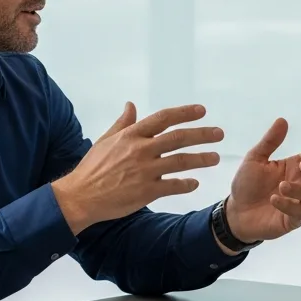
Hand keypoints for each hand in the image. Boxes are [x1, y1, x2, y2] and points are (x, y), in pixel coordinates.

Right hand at [52, 102, 221, 234]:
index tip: (202, 111)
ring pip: (180, 162)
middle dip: (202, 134)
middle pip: (178, 138)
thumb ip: (123, 123)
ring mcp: (145, 171)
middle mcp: (141, 150)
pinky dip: (186, 184)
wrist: (81, 196)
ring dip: (201, 159)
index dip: (184, 113)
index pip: (163, 118)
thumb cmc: (92, 167)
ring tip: (215, 158)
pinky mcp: (146, 192)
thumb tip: (131, 104)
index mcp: (131, 135)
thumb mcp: (106, 140)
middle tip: (219, 133)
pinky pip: (173, 186)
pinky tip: (194, 183)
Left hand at [223, 119, 300, 244]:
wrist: (235, 211)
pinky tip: (274, 199)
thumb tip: (283, 120)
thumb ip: (270, 142)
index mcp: (293, 167)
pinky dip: (287, 205)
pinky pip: (298, 213)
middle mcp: (299, 184)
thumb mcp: (255, 159)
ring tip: (282, 186)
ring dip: (299, 190)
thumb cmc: (247, 184)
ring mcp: (297, 203)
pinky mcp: (291, 220)